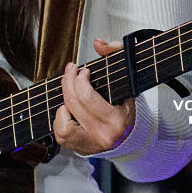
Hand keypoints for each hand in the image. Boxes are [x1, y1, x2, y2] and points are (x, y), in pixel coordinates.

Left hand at [53, 38, 135, 155]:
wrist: (131, 134)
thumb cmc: (126, 105)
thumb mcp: (126, 78)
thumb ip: (115, 53)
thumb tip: (98, 43)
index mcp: (116, 120)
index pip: (86, 96)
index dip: (79, 78)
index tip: (84, 70)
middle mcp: (103, 135)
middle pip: (73, 103)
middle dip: (68, 81)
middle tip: (71, 71)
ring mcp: (90, 144)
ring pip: (63, 124)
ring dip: (63, 103)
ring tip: (69, 92)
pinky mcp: (80, 148)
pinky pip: (61, 135)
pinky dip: (60, 118)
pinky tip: (67, 108)